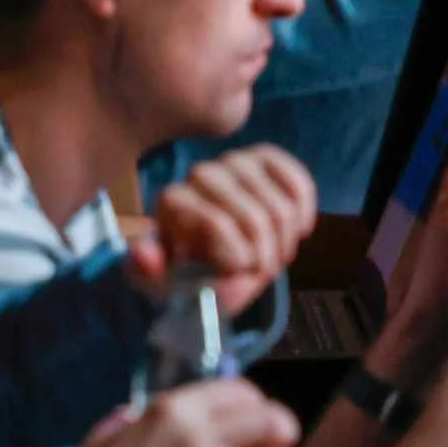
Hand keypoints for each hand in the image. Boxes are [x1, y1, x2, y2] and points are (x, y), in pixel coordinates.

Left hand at [130, 146, 320, 314]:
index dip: (237, 254)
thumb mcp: (166, 288)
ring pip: (279, 206)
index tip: (239, 273)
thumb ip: (149, 274)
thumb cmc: (190, 279)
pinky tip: (298, 230)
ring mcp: (235, 161)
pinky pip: (298, 183)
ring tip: (275, 257)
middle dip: (265, 253)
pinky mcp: (265, 158)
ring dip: (285, 241)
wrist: (218, 266)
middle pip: (253, 217)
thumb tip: (144, 252)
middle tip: (263, 271)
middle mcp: (201, 174)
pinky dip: (303, 213)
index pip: (217, 223)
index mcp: (172, 203)